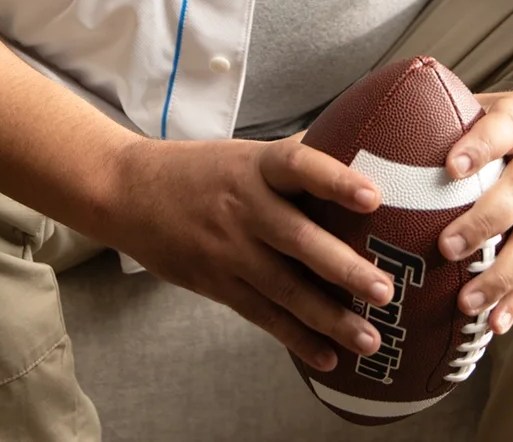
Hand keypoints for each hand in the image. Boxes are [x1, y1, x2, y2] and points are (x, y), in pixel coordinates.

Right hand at [103, 135, 398, 371]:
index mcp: (255, 167)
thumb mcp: (244, 155)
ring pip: (284, 288)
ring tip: (370, 341)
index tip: (373, 197)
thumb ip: (294, 163)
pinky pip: (262, 315)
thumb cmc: (199, 171)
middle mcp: (244, 208)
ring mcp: (229, 251)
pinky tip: (328, 358)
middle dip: (342, 268)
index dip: (334, 181)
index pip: (298, 167)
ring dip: (329, 318)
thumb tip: (361, 159)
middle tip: (385, 291)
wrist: (128, 193)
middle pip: (297, 239)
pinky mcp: (217, 284)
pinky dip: (296, 338)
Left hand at [435, 88, 512, 334]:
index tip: (452, 167)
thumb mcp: (501, 104)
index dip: (480, 148)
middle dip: (484, 222)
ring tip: (467, 302)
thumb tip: (387, 121)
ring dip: (500, 275)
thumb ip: (453, 113)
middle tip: (446, 246)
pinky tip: (494, 323)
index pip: (504, 130)